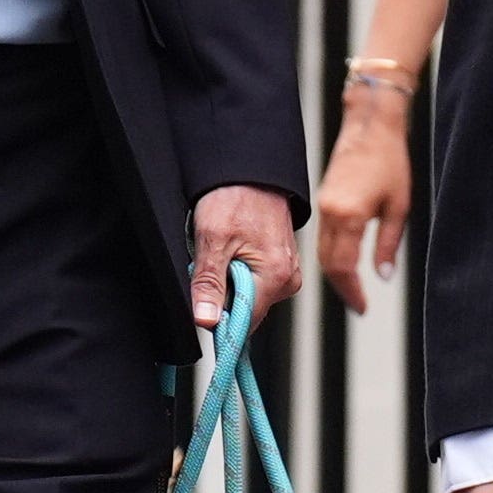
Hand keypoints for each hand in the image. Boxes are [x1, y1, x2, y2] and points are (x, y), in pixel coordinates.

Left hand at [190, 185, 302, 333]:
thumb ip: (209, 284)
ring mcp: (287, 271)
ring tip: (223, 251)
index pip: (245, 322)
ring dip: (229, 281)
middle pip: (247, 309)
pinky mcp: (281, 264)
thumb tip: (206, 320)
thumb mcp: (212, 240)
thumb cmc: (235, 196)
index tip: (204, 302)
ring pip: (249, 295)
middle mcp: (288, 278)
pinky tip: (233, 250)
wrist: (250, 170)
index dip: (220, 317)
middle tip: (212, 263)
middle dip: (223, 294)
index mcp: (276, 277)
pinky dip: (238, 271)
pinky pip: (255, 281)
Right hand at [311, 99, 414, 313]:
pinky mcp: (323, 199)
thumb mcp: (399, 207)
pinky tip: (345, 262)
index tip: (363, 307)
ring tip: (353, 289)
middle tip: (358, 304)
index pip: (344, 267)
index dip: (352, 292)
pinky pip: (322, 237)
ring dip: (335, 273)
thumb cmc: (390, 161)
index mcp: (349, 216)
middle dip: (342, 288)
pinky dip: (331, 255)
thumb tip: (384, 275)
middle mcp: (330, 213)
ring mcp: (323, 206)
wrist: (371, 127)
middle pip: (327, 264)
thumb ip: (389, 245)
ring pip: (321, 252)